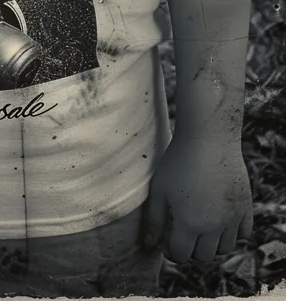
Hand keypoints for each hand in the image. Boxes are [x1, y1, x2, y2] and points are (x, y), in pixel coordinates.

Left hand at [143, 133, 252, 263]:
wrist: (208, 138)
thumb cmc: (178, 161)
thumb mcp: (159, 189)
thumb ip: (154, 219)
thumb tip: (150, 243)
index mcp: (189, 224)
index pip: (180, 255)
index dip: (170, 251)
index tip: (166, 240)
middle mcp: (213, 226)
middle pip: (203, 256)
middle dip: (190, 249)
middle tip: (183, 233)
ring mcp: (232, 218)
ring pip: (225, 249)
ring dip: (213, 244)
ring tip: (202, 227)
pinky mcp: (245, 207)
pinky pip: (244, 233)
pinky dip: (234, 233)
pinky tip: (221, 220)